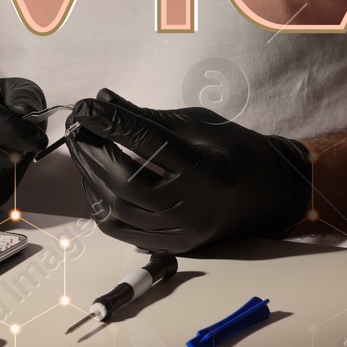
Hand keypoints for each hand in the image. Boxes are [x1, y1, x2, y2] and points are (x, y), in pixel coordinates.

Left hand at [66, 89, 311, 252]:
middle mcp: (191, 208)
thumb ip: (149, 116)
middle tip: (78, 127)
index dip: (111, 123)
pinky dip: (101, 204)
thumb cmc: (235, 152)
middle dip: (93, 151)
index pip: (146, 143)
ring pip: (118, 210)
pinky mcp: (172, 246)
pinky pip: (122, 231)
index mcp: (205, 171)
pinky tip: (94, 179)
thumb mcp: (198, 123)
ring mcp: (180, 233)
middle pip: (125, 182)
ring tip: (83, 149)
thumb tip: (104, 100)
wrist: (268, 194)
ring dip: (91, 177)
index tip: (86, 106)